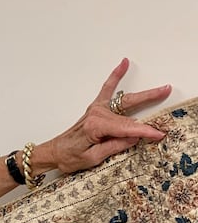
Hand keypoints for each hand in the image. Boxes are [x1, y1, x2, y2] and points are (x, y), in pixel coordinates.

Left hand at [46, 58, 171, 173]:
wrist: (55, 152)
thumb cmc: (70, 157)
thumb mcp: (93, 158)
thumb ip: (113, 146)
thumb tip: (134, 137)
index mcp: (96, 126)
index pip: (127, 129)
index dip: (144, 132)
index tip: (158, 134)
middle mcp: (97, 114)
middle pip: (129, 110)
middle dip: (150, 105)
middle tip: (167, 100)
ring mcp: (96, 109)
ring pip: (125, 101)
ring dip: (144, 95)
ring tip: (162, 88)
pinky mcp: (95, 108)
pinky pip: (107, 89)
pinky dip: (115, 76)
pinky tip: (123, 64)